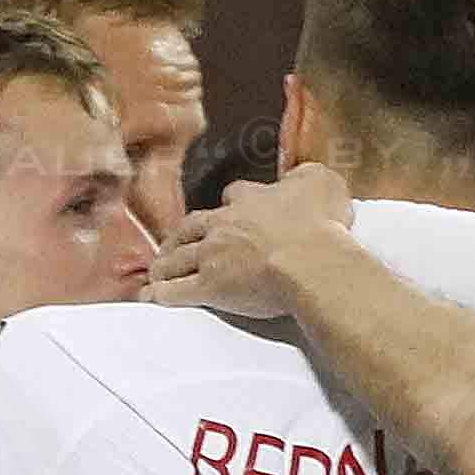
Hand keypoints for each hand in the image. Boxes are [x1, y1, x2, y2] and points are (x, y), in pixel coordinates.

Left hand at [149, 164, 358, 324]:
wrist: (311, 262)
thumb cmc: (322, 225)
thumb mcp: (323, 184)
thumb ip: (308, 177)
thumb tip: (302, 176)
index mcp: (252, 200)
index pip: (234, 195)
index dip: (231, 203)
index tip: (230, 209)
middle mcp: (225, 224)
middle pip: (192, 227)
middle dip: (180, 235)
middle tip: (175, 244)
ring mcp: (212, 255)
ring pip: (177, 257)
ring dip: (165, 264)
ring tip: (158, 271)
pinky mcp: (209, 287)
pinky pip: (176, 291)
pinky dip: (161, 294)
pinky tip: (151, 297)